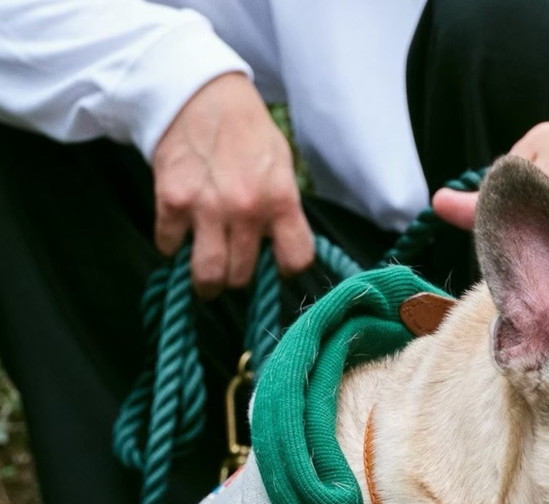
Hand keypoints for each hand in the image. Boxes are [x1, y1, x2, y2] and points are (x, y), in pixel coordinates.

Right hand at [152, 73, 314, 297]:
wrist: (200, 94)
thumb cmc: (246, 132)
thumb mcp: (281, 167)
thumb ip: (284, 211)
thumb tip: (280, 252)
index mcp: (280, 199)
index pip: (296, 261)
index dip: (286, 268)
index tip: (275, 264)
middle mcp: (245, 209)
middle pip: (243, 278)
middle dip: (238, 277)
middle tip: (233, 264)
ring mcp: (206, 208)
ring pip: (208, 276)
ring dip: (207, 281)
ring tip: (208, 274)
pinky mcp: (171, 201)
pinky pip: (169, 247)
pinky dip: (173, 247)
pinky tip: (181, 234)